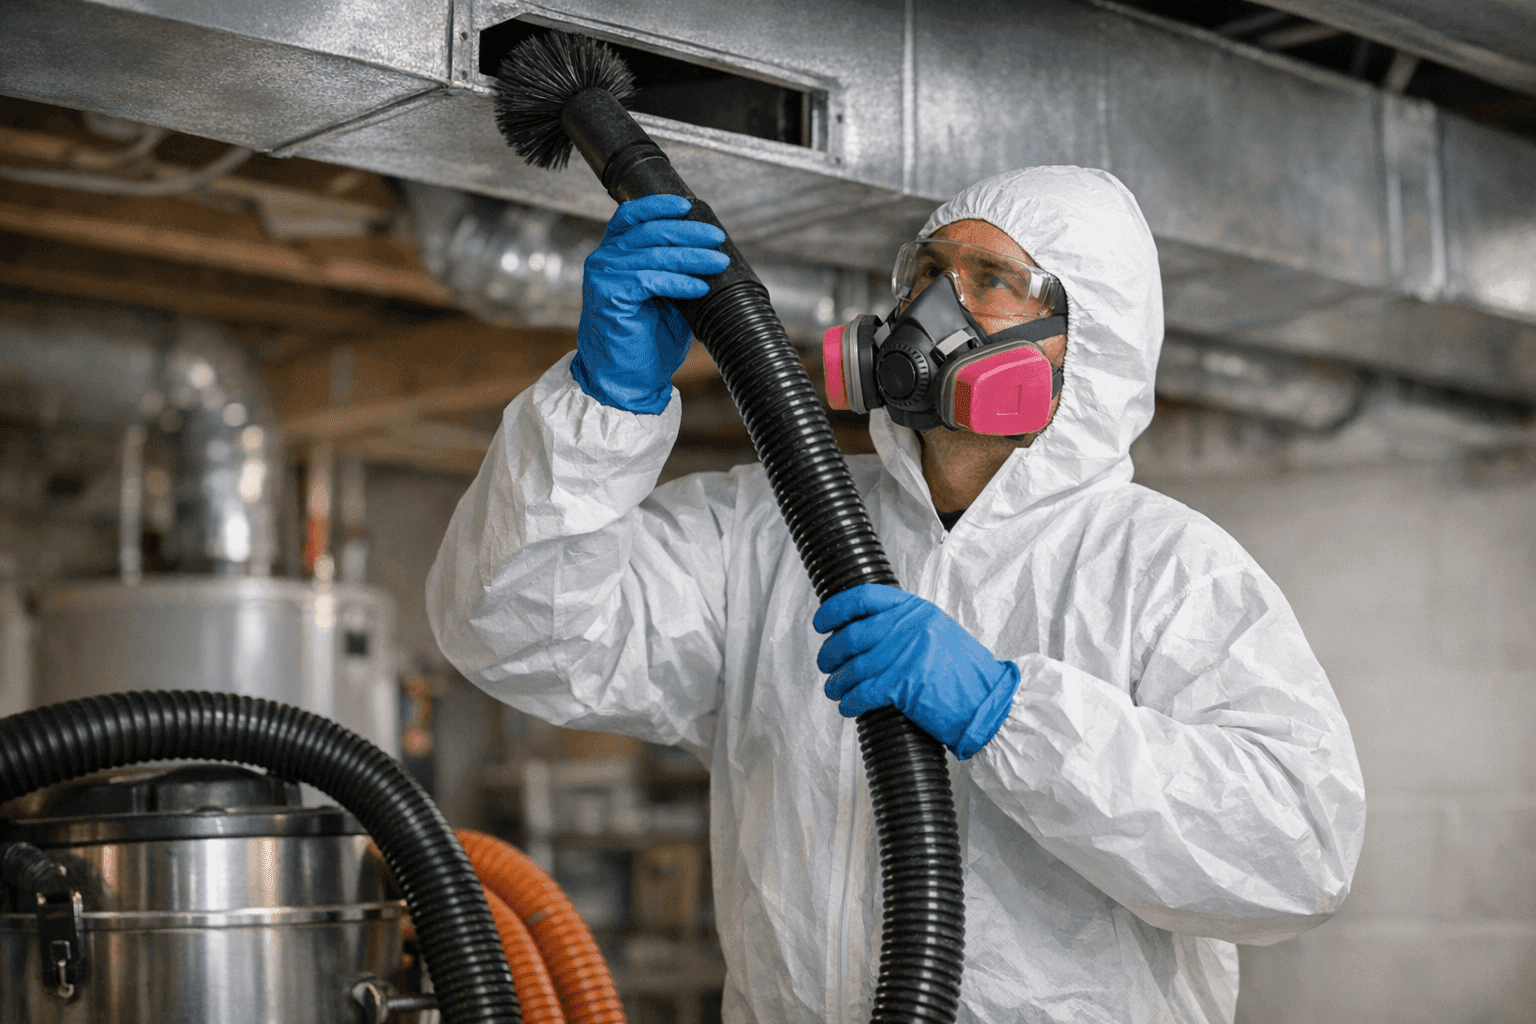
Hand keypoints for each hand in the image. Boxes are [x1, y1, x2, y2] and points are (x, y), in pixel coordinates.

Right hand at [572, 194, 729, 412]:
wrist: (626, 379)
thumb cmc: (644, 340)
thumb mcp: (665, 296)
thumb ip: (675, 271)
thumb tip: (709, 251)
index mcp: (615, 255)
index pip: (632, 216)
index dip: (658, 206)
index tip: (687, 205)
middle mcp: (604, 260)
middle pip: (649, 232)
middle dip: (688, 232)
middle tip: (717, 238)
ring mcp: (603, 276)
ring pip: (654, 255)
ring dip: (691, 257)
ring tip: (718, 262)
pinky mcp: (609, 294)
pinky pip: (649, 280)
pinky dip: (679, 282)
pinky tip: (699, 286)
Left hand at [814, 584, 1020, 758]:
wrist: (989, 702)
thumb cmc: (964, 672)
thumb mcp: (938, 632)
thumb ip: (905, 626)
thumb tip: (863, 630)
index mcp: (915, 610)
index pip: (863, 598)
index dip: (835, 610)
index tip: (821, 623)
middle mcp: (908, 628)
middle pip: (851, 636)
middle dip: (830, 653)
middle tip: (826, 664)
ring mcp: (905, 656)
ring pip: (853, 668)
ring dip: (837, 682)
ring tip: (834, 689)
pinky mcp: (904, 686)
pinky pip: (863, 693)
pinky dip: (850, 702)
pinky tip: (847, 706)